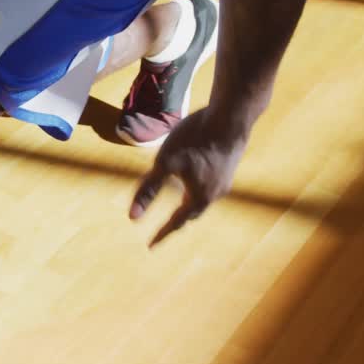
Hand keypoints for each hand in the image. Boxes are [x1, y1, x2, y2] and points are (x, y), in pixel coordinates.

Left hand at [130, 108, 248, 247]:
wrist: (230, 117)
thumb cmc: (194, 139)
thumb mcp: (164, 164)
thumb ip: (148, 190)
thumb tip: (133, 218)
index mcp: (199, 197)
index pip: (176, 222)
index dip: (162, 233)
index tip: (151, 246)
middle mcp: (216, 194)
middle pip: (192, 212)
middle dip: (178, 219)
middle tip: (167, 225)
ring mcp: (226, 180)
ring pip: (204, 198)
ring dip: (190, 202)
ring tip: (181, 201)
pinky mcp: (230, 165)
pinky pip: (211, 184)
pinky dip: (199, 188)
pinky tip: (196, 176)